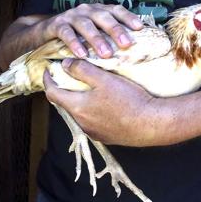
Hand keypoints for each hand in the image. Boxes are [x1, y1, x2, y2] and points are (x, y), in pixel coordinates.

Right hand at [40, 3, 142, 57]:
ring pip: (85, 24)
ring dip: (96, 38)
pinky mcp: (56, 24)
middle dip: (115, 29)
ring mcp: (70, 16)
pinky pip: (66, 32)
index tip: (140, 28)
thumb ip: (108, 37)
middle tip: (126, 44)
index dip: (128, 17)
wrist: (43, 32)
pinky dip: (74, 42)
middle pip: (102, 16)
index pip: (115, 10)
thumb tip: (133, 49)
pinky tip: (81, 54)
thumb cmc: (75, 36)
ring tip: (106, 54)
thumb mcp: (93, 34)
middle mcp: (85, 10)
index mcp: (97, 10)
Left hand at [43, 59, 164, 146]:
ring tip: (89, 86)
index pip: (52, 93)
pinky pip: (93, 121)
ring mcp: (94, 132)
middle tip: (69, 74)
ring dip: (80, 100)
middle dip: (65, 88)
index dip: (48, 80)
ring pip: (80, 113)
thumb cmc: (129, 100)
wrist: (153, 124)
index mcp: (77, 108)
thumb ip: (81, 70)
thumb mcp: (104, 79)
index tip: (48, 69)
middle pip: (66, 103)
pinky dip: (92, 110)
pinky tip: (105, 102)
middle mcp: (82, 123)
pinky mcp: (107, 137)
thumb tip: (64, 64)